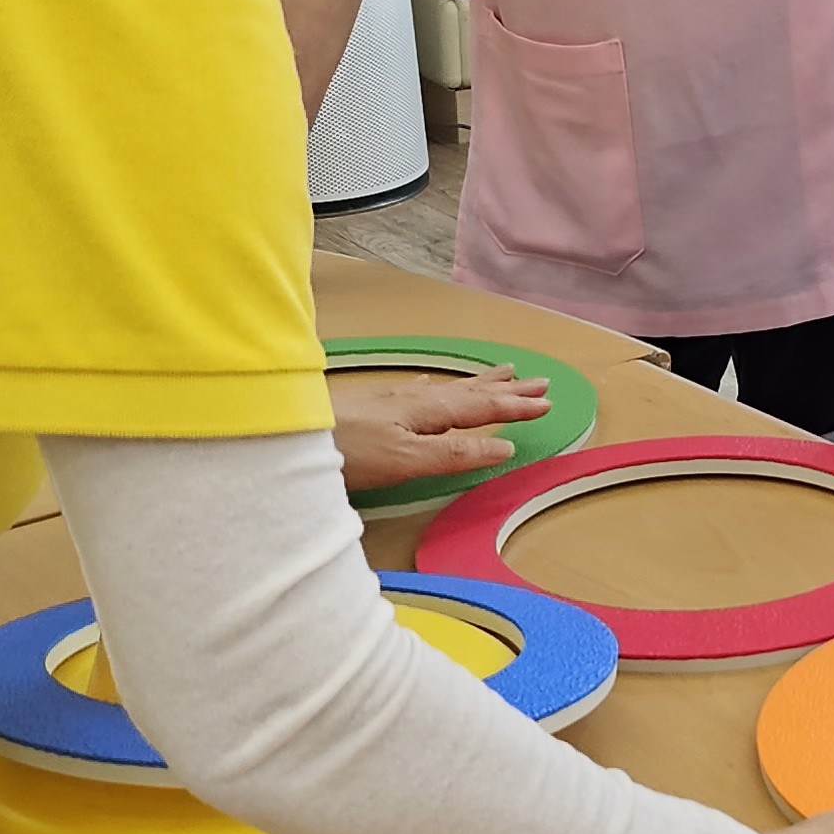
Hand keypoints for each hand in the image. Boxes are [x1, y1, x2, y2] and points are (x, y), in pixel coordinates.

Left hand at [328, 372, 548, 495]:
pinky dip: (436, 388)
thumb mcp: (406, 460)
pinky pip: (418, 392)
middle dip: (505, 389)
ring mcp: (390, 401)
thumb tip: (504, 446)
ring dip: (477, 384)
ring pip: (446, 389)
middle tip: (539, 381)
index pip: (481, 408)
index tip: (548, 403)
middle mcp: (412, 400)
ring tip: (500, 373)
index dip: (515, 407)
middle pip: (469, 392)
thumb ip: (454, 453)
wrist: (284, 434)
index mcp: (426, 413)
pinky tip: (429, 385)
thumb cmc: (344, 453)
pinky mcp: (369, 407)